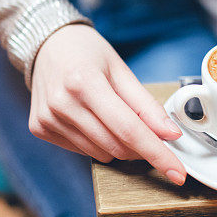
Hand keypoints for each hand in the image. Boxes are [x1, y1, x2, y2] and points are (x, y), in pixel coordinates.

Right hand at [29, 24, 185, 184]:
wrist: (46, 44)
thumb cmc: (86, 53)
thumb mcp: (121, 70)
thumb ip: (146, 105)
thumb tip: (170, 135)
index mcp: (84, 82)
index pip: (129, 129)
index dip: (157, 154)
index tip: (177, 172)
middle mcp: (62, 103)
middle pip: (117, 146)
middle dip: (141, 147)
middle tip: (148, 132)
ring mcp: (48, 119)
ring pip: (101, 154)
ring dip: (119, 145)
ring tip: (113, 117)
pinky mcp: (40, 128)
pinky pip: (82, 151)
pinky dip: (97, 142)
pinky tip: (91, 119)